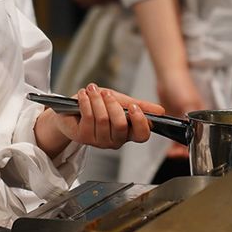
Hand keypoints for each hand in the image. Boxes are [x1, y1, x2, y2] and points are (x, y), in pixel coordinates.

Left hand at [35, 83, 165, 152]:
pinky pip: (88, 118)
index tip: (135, 107)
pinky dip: (86, 102)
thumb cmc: (98, 105)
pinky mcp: (84, 138)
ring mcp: (100, 141)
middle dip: (113, 105)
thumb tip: (160, 110)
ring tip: (92, 90)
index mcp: (128, 132)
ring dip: (97, 101)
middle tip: (107, 93)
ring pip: (103, 120)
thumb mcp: (121, 101)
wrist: (72, 110)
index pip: (142, 135)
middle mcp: (115, 140)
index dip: (140, 122)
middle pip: (121, 126)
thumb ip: (139, 105)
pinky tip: (83, 95)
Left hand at [157, 72, 205, 160]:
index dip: (198, 148)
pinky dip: (169, 142)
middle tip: (176, 155)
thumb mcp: (188, 102)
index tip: (188, 154)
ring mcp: (182, 121)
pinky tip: (167, 147)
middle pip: (191, 141)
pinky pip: (171, 135)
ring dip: (176, 148)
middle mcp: (194, 121)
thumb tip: (194, 132)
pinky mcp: (171, 120)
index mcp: (203, 117)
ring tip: (171, 153)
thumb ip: (190, 117)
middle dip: (184, 151)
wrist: (167, 75)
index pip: (203, 137)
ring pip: (180, 140)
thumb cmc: (181, 84)